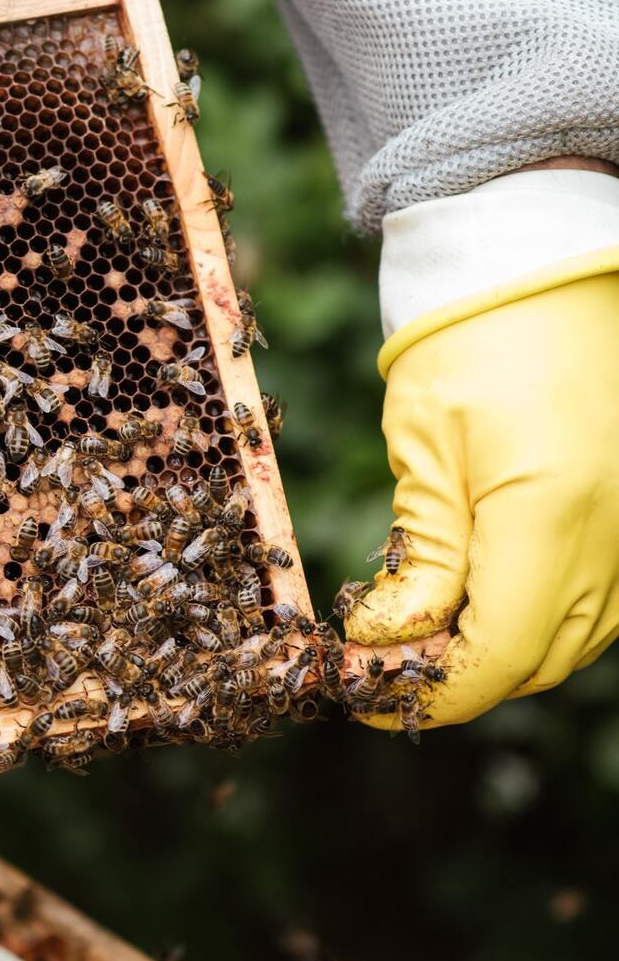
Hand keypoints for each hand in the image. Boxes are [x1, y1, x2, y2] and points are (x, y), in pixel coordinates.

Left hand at [345, 272, 618, 729]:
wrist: (540, 265)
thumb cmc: (467, 341)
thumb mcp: (424, 452)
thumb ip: (419, 558)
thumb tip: (387, 642)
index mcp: (553, 513)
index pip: (499, 654)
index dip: (430, 689)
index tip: (365, 695)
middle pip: (540, 659)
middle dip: (458, 677)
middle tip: (378, 668)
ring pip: (576, 639)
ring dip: (500, 654)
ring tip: (420, 638)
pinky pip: (601, 600)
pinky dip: (541, 618)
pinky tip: (480, 601)